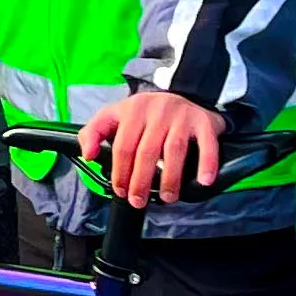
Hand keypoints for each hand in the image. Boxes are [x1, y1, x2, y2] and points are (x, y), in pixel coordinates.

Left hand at [79, 88, 226, 207]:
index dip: (120, 172)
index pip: (122, 146)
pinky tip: (203, 181)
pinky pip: (207, 144)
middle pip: (146, 151)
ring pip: (173, 150)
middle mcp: (156, 111)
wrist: (186, 94)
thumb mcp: (115, 115)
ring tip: (167, 197)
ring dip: (169, 178)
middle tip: (138, 201)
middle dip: (140, 181)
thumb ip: (93, 132)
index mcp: (132, 110)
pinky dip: (206, 163)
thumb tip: (88, 154)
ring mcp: (181, 116)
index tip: (120, 190)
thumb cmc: (146, 114)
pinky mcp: (203, 122)